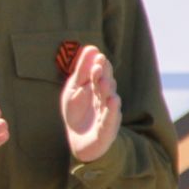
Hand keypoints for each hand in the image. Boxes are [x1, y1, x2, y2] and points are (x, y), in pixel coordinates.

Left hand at [62, 45, 121, 163]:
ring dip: (107, 91)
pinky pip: (110, 119)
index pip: (100, 75)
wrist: (78, 140)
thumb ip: (81, 71)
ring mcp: (107, 114)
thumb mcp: (74, 89)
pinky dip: (112, 111)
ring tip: (105, 82)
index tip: (97, 56)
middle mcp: (105, 100)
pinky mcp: (107, 129)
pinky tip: (113, 101)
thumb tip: (91, 47)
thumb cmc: (77, 112)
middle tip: (99, 65)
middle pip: (105, 86)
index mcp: (98, 89)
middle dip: (103, 76)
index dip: (99, 66)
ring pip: (109, 101)